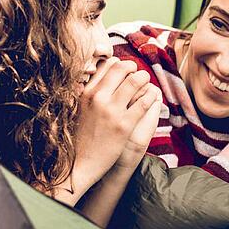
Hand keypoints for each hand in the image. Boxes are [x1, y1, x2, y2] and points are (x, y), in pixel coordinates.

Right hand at [57, 57, 155, 202]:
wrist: (79, 163)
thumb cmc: (79, 137)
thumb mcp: (78, 109)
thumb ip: (87, 93)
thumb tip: (99, 79)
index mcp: (86, 93)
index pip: (107, 65)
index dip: (119, 64)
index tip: (125, 71)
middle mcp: (98, 98)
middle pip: (121, 68)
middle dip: (134, 68)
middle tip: (138, 74)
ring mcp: (112, 111)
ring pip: (135, 81)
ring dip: (144, 79)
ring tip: (146, 83)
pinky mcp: (124, 125)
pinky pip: (143, 102)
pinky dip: (150, 97)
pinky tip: (150, 98)